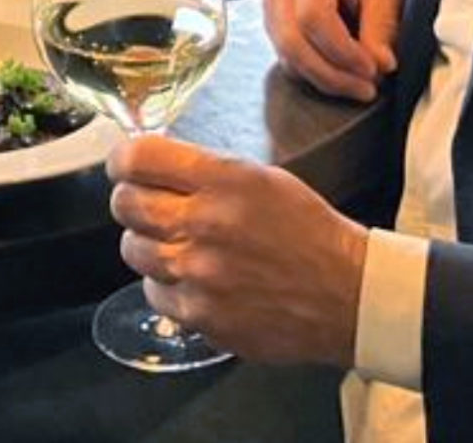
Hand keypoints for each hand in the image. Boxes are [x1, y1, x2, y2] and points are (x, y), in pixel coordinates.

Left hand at [110, 136, 369, 366]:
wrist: (349, 294)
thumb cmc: (308, 232)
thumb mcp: (262, 178)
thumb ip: (204, 171)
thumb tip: (150, 165)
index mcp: (223, 179)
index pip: (139, 158)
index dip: (123, 161)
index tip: (125, 167)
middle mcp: (205, 223)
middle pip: (125, 204)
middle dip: (132, 202)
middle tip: (150, 207)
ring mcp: (200, 273)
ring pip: (132, 249)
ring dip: (149, 245)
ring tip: (178, 247)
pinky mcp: (200, 314)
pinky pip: (154, 292)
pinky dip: (168, 286)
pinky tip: (196, 281)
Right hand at [264, 0, 403, 101]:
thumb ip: (382, 25)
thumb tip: (380, 64)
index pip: (313, 17)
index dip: (342, 51)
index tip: (372, 68)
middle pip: (292, 42)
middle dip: (331, 74)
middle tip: (366, 88)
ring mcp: (272, 8)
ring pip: (288, 58)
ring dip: (325, 79)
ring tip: (360, 85)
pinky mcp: (274, 29)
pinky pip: (289, 62)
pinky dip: (317, 76)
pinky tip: (342, 76)